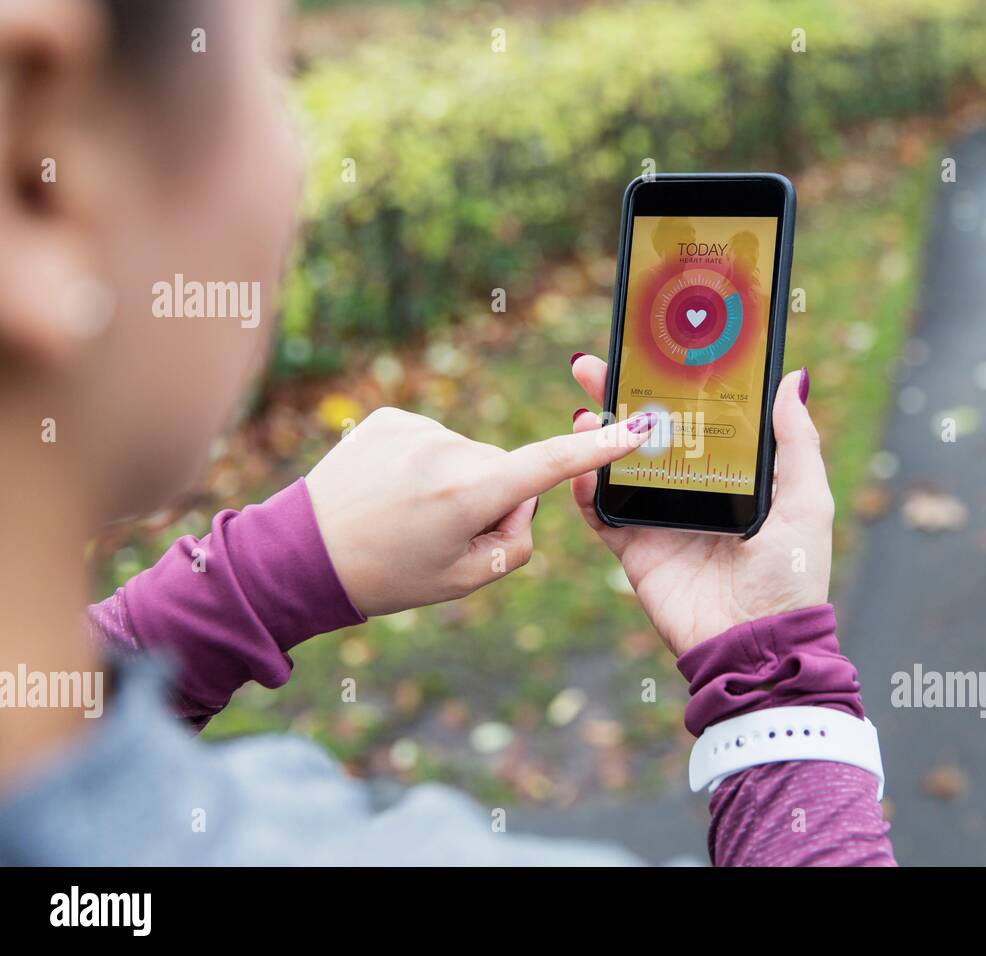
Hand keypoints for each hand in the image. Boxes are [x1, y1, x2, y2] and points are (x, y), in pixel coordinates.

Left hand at [306, 406, 653, 615]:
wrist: (303, 555)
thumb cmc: (389, 575)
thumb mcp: (466, 579)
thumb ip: (516, 540)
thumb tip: (522, 497)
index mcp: (470, 492)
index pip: (550, 464)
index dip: (597, 449)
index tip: (633, 429)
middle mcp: (448, 450)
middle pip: (504, 468)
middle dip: (492, 496)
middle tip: (441, 535)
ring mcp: (417, 427)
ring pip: (468, 455)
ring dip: (454, 481)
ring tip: (405, 514)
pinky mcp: (391, 418)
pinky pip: (435, 440)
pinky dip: (425, 465)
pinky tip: (390, 491)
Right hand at [569, 356, 832, 656]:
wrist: (755, 645)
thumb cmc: (791, 576)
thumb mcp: (805, 501)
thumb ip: (795, 442)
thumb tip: (792, 379)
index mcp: (732, 475)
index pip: (697, 419)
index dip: (673, 385)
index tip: (654, 349)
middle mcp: (692, 491)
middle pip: (648, 434)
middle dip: (620, 397)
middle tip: (595, 364)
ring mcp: (659, 520)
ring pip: (618, 466)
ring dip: (596, 435)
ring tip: (585, 410)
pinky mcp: (635, 550)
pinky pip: (600, 514)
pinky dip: (583, 489)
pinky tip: (578, 463)